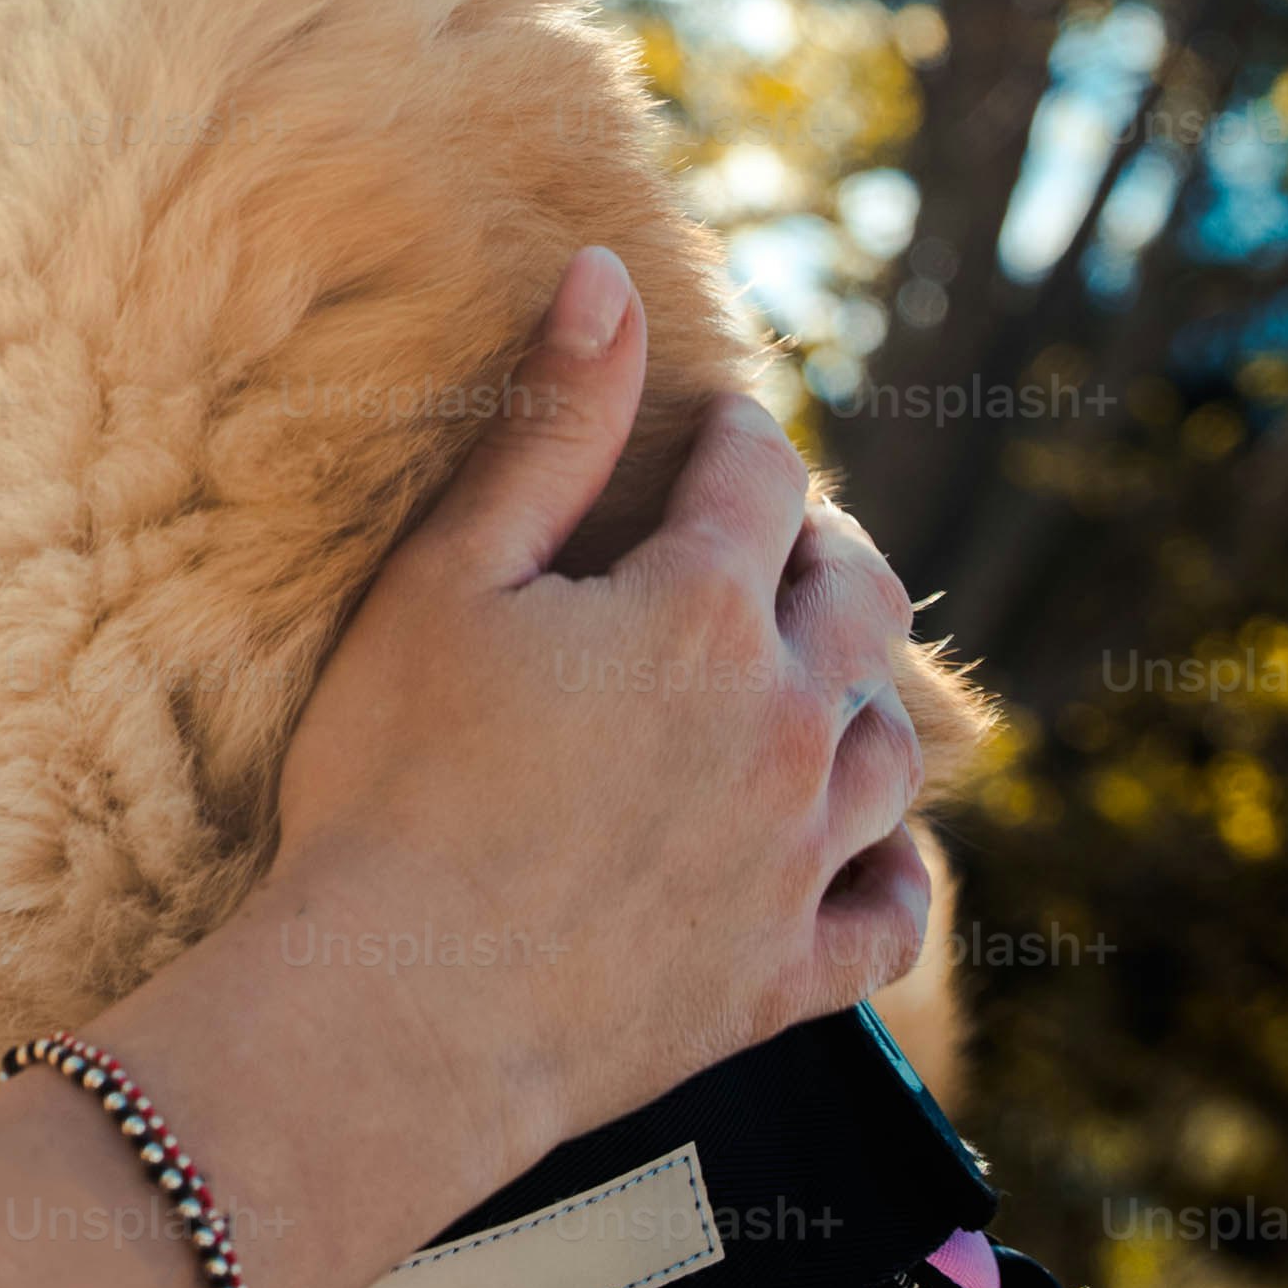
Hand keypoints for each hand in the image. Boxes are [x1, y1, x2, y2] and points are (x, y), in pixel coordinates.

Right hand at [251, 245, 932, 1169]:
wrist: (400, 1011)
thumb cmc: (391, 781)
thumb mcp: (448, 575)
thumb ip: (551, 424)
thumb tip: (608, 276)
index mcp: (698, 614)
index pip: (760, 479)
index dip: (738, 439)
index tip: (716, 430)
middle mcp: (783, 727)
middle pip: (860, 602)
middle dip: (822, 551)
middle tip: (772, 546)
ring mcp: (799, 859)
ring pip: (895, 751)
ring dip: (861, 697)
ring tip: (811, 683)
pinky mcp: (787, 976)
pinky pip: (892, 914)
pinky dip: (893, 874)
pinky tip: (868, 856)